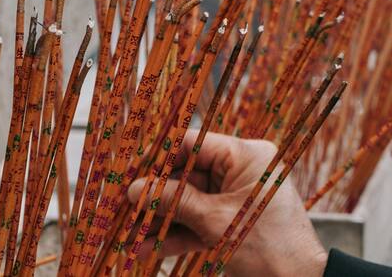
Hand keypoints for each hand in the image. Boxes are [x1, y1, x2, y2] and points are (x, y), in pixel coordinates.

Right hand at [126, 130, 327, 276]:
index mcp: (247, 156)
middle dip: (156, 195)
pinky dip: (178, 234)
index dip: (158, 158)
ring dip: (161, 219)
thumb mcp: (215, 221)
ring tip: (130, 232)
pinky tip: (149, 247)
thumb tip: (136, 188)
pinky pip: (201, 222)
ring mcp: (238, 198)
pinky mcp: (235, 223)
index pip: (193, 144)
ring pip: (191, 202)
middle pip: (188, 175)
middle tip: (124, 205)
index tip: (130, 171)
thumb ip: (175, 201)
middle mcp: (243, 172)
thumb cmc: (268, 247)